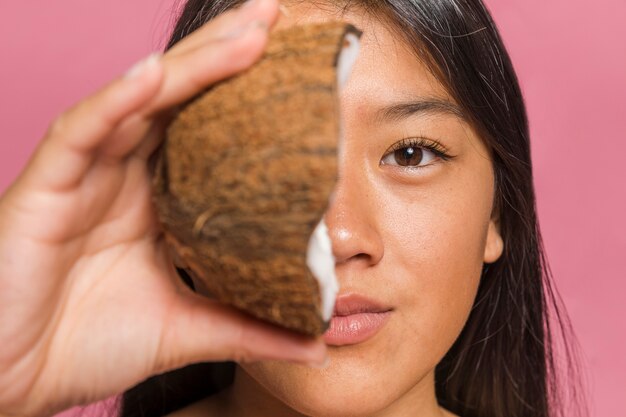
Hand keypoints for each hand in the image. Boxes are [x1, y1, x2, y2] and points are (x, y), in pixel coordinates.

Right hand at [0, 1, 325, 414]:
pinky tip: (156, 76)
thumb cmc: (90, 345)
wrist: (17, 382)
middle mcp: (123, 175)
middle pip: (180, 98)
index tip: (301, 74)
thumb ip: (251, 327)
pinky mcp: (44, 187)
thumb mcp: (188, 329)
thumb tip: (318, 341)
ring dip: (192, 64)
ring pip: (140, 102)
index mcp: (156, 199)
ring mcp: (83, 175)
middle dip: (226, 54)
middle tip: (275, 16)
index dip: (246, 97)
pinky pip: (81, 132)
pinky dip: (117, 102)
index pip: (208, 132)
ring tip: (249, 31)